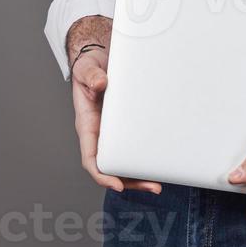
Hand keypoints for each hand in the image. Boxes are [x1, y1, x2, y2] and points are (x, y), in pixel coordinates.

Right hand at [70, 46, 162, 194]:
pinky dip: (144, 158)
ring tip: (158, 184)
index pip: (91, 158)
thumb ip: (91, 76)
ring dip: (138, 176)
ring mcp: (112, 133)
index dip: (102, 174)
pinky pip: (133, 147)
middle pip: (112, 167)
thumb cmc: (89, 68)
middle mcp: (100, 134)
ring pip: (124, 162)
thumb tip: (100, 84)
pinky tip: (157, 164)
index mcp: (87, 125)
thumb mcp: (87, 69)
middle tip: (152, 186)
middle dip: (129, 181)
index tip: (116, 184)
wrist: (98, 60)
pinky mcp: (126, 126)